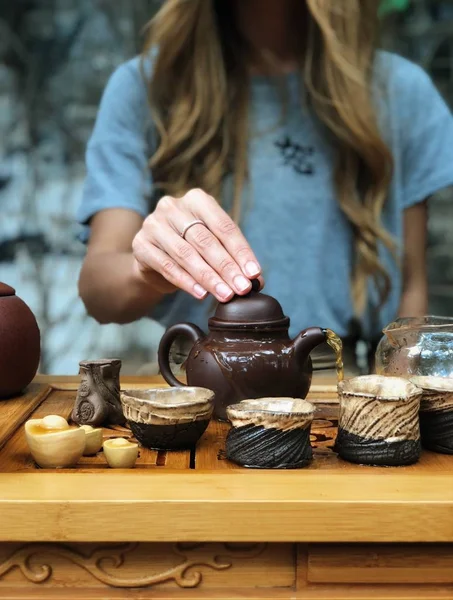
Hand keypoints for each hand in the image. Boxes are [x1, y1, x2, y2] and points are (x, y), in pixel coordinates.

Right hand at [132, 189, 262, 301]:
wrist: (153, 260)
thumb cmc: (190, 250)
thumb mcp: (213, 247)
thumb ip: (233, 259)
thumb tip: (258, 280)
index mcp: (197, 200)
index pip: (224, 226)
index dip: (241, 252)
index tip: (254, 274)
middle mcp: (173, 207)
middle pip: (205, 240)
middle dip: (227, 267)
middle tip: (242, 288)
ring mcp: (154, 224)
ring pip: (186, 254)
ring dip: (209, 278)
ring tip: (225, 295)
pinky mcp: (140, 244)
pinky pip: (167, 266)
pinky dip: (186, 282)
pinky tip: (201, 294)